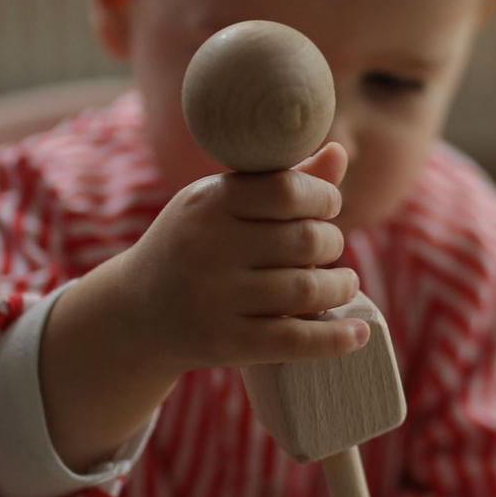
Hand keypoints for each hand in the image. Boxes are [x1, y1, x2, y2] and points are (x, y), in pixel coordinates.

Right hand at [122, 142, 367, 377]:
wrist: (137, 312)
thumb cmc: (194, 246)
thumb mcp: (221, 206)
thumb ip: (280, 182)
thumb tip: (340, 153)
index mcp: (207, 202)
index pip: (287, 190)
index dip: (323, 198)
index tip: (329, 208)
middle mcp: (207, 248)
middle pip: (304, 240)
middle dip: (332, 243)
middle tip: (329, 250)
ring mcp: (215, 298)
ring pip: (305, 289)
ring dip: (340, 287)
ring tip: (344, 284)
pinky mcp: (225, 343)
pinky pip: (293, 340)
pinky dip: (334, 338)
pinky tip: (358, 334)